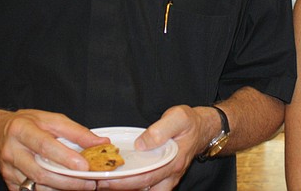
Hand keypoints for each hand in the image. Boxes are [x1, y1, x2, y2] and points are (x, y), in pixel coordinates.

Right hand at [0, 109, 108, 190]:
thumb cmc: (27, 124)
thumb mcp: (50, 119)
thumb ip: (76, 131)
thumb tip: (100, 142)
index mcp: (22, 130)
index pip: (45, 145)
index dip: (65, 157)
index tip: (84, 166)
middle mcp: (12, 151)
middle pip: (41, 171)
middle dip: (68, 180)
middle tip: (89, 182)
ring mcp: (9, 170)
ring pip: (37, 185)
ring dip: (61, 188)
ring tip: (82, 186)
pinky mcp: (10, 183)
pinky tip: (65, 188)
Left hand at [94, 105, 212, 189]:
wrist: (203, 129)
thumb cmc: (189, 123)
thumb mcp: (178, 118)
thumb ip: (160, 130)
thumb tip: (141, 144)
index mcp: (173, 162)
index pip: (145, 177)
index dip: (123, 181)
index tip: (103, 179)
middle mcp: (170, 175)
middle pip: (143, 190)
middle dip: (119, 189)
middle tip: (97, 183)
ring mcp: (166, 179)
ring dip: (125, 188)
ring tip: (104, 183)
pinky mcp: (162, 177)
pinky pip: (146, 187)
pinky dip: (131, 186)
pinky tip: (116, 180)